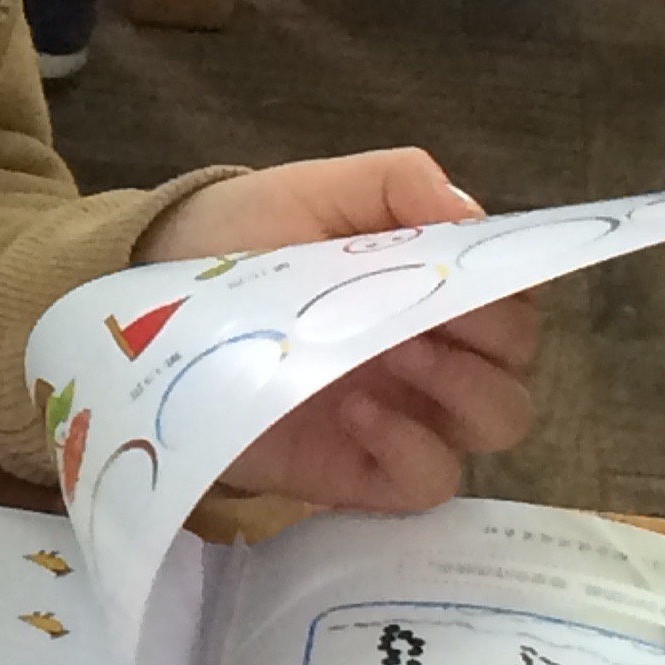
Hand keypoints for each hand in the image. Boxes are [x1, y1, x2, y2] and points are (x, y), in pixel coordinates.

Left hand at [137, 149, 538, 513]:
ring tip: (397, 356)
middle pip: (518, 364)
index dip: (513, 289)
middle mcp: (429, 350)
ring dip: (467, 392)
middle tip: (425, 317)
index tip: (472, 276)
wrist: (147, 299)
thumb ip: (394, 183)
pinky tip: (356, 409)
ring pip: (496, 424)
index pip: (515, 295)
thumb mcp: (311, 191)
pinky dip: (412, 449)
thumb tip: (470, 215)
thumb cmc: (237, 238)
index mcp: (427, 284)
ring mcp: (400, 413)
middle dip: (492, 338)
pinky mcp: (358, 470)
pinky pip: (429, 481)